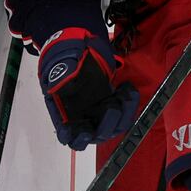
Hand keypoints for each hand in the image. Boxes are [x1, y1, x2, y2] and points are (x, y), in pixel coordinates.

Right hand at [38, 27, 139, 149]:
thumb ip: (62, 76)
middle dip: (106, 123)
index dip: (75, 137)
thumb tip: (62, 84)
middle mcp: (83, 119)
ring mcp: (99, 115)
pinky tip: (127, 87)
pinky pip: (126, 114)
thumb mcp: (61, 66)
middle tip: (112, 106)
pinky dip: (129, 104)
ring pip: (115, 127)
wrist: (82, 53)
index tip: (84, 132)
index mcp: (64, 113)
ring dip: (122, 114)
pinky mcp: (114, 108)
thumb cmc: (67, 62)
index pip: (67, 134)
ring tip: (124, 93)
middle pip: (96, 134)